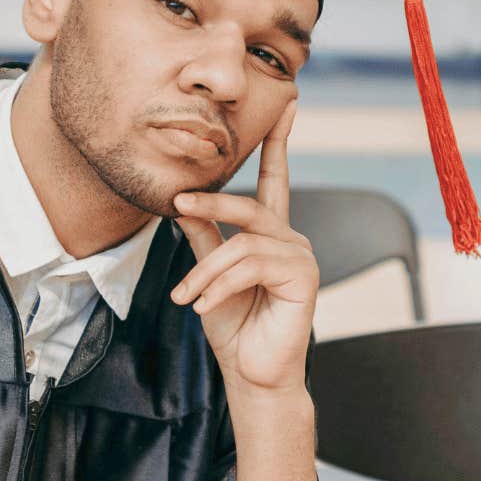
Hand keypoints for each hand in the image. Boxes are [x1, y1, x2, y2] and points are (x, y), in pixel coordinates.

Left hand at [169, 99, 317, 393]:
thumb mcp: (208, 275)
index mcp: (271, 235)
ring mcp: (301, 256)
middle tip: (176, 201)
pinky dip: (221, 283)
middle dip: (212, 200)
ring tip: (185, 296)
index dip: (279, 143)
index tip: (287, 106)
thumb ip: (202, 237)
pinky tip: (204, 306)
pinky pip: (252, 263)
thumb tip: (182, 202)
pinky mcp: (304, 276)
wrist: (252, 375)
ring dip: (205, 270)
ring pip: (243, 241)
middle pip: (251, 204)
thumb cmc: (234, 327)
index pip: (276, 181)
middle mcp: (290, 239)